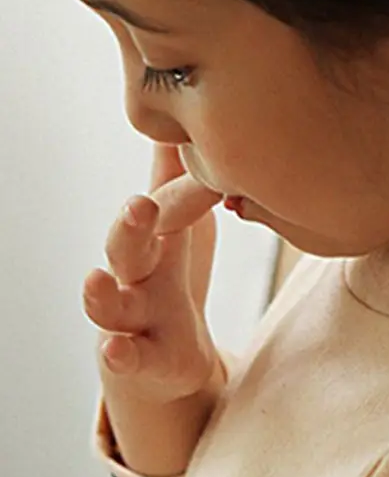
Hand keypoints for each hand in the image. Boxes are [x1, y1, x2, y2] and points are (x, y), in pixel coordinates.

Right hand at [84, 144, 223, 404]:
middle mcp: (136, 274)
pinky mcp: (149, 358)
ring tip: (94, 282)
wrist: (169, 353)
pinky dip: (123, 357)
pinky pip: (132, 360)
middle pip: (125, 246)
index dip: (188, 187)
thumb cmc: (172, 275)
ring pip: (111, 305)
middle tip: (139, 206)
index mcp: (154, 236)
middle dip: (130, 226)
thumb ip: (178, 175)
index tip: (207, 157)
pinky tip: (116, 351)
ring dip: (101, 295)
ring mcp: (136, 317)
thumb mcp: (182, 223)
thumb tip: (181, 117)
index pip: (164, 205)